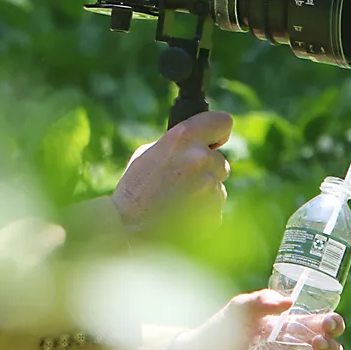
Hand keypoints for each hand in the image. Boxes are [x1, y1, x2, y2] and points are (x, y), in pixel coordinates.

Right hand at [111, 111, 232, 237]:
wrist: (128, 228)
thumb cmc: (133, 189)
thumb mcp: (147, 155)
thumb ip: (177, 146)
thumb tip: (196, 145)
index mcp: (183, 138)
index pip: (222, 121)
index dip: (219, 131)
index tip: (214, 140)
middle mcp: (200, 158)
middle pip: (220, 160)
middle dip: (206, 169)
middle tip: (181, 180)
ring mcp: (210, 186)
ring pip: (218, 185)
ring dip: (204, 191)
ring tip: (176, 201)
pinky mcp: (215, 211)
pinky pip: (215, 207)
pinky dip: (203, 210)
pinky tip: (180, 215)